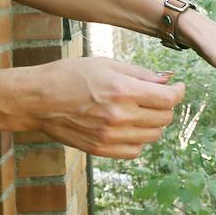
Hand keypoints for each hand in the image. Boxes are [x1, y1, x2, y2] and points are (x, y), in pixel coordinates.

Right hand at [6, 56, 185, 159]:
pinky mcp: (101, 149)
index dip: (178, 92)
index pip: (168, 98)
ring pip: (152, 135)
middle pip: (164, 118)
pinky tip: (130, 126)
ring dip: (154, 123)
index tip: (177, 87)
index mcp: (122, 90)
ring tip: (142, 111)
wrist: (37, 100)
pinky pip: (135, 150)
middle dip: (166, 106)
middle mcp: (119, 116)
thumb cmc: (69, 75)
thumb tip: (166, 80)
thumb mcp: (106, 64)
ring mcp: (110, 136)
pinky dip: (139, 139)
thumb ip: (139, 74)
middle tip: (158, 97)